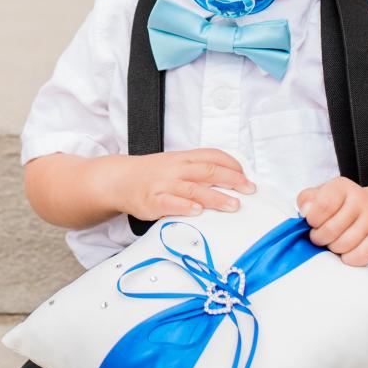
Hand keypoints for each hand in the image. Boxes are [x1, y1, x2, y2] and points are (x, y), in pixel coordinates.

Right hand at [105, 149, 254, 222]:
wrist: (119, 179)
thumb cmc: (152, 174)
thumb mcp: (176, 164)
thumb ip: (198, 170)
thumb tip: (229, 180)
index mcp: (183, 158)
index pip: (212, 156)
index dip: (232, 165)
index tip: (246, 176)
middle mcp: (175, 169)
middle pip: (207, 171)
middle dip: (231, 180)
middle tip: (249, 190)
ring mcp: (163, 184)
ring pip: (193, 188)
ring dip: (215, 197)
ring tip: (233, 205)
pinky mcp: (152, 201)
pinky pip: (170, 203)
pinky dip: (184, 206)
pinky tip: (197, 211)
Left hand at [296, 177, 367, 266]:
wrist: (364, 208)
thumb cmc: (333, 204)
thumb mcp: (316, 195)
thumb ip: (306, 201)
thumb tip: (306, 212)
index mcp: (341, 186)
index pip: (323, 205)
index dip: (312, 220)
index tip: (311, 223)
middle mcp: (360, 199)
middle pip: (331, 229)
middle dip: (319, 238)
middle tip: (318, 236)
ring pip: (344, 245)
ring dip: (332, 248)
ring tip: (332, 241)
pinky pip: (361, 256)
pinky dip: (348, 259)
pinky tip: (344, 252)